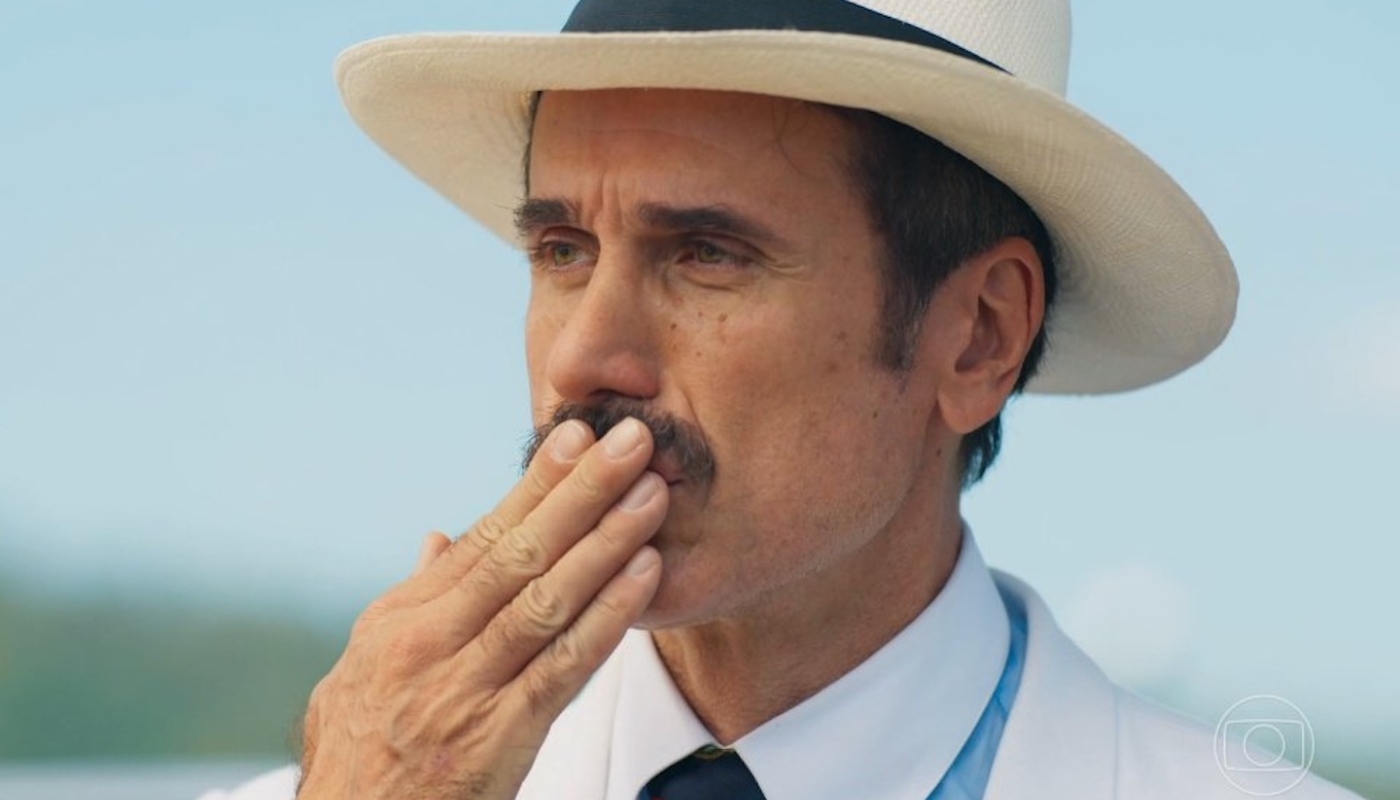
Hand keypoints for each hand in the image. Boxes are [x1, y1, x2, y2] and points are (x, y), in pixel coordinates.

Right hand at [297, 418, 666, 799]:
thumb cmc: (359, 752)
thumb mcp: (363, 668)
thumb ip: (412, 599)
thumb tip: (440, 537)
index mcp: (404, 620)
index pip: (483, 537)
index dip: (535, 485)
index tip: (575, 436)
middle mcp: (432, 643)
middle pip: (520, 552)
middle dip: (581, 491)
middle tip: (631, 439)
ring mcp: (466, 688)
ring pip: (547, 598)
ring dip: (606, 540)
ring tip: (651, 493)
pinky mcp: (500, 736)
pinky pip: (565, 665)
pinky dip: (609, 616)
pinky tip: (645, 573)